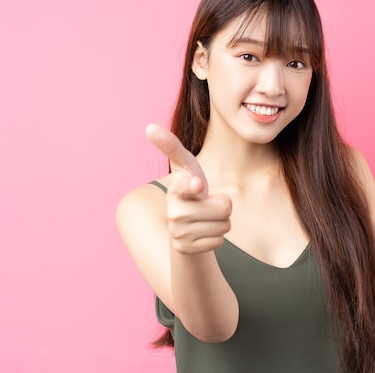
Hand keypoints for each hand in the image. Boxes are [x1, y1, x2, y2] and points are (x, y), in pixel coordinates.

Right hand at [145, 124, 231, 254]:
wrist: (183, 223)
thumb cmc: (190, 187)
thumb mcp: (185, 165)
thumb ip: (171, 146)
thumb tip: (149, 127)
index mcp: (176, 189)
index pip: (186, 187)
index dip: (193, 186)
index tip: (196, 184)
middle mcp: (175, 212)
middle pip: (225, 207)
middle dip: (222, 205)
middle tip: (206, 204)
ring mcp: (179, 233)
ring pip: (225, 225)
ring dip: (220, 221)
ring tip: (205, 217)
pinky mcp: (186, 249)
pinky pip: (219, 240)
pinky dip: (216, 236)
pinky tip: (203, 232)